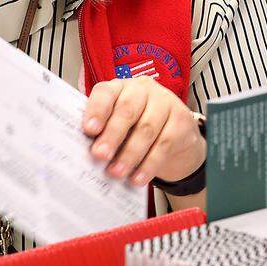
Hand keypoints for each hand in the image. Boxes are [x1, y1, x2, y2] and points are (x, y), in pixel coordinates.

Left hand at [82, 76, 205, 186]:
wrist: (174, 136)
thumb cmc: (135, 129)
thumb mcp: (118, 126)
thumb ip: (103, 133)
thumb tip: (85, 151)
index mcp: (120, 87)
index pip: (106, 92)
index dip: (97, 110)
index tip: (89, 130)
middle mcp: (143, 90)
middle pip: (127, 110)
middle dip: (112, 135)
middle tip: (100, 155)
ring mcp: (165, 102)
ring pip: (146, 129)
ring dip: (130, 154)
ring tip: (117, 172)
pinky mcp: (182, 120)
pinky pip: (164, 144)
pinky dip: (149, 164)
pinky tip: (138, 177)